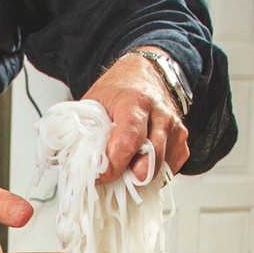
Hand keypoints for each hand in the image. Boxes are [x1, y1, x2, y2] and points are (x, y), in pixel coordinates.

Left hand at [82, 49, 190, 184]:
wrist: (145, 74)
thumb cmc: (118, 90)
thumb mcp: (94, 102)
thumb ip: (85, 132)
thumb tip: (72, 165)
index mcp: (136, 102)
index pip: (128, 142)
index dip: (113, 166)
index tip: (98, 176)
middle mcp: (160, 115)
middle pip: (150, 161)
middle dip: (128, 178)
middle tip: (111, 178)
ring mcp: (174, 129)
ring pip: (159, 170)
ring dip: (139, 178)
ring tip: (123, 169)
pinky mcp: (181, 142)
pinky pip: (168, 170)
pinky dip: (151, 175)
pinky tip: (137, 165)